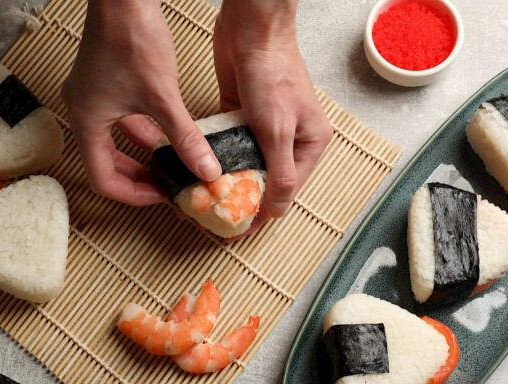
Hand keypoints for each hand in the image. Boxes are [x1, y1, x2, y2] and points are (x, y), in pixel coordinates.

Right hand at [62, 0, 220, 205]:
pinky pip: (121, 119)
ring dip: (143, 154)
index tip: (161, 195)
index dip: (134, 194)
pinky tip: (167, 135)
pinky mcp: (104, 82)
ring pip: (116, 141)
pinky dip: (143, 132)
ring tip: (172, 165)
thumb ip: (185, 138)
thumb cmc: (131, 37)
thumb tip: (206, 169)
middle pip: (107, 163)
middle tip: (167, 186)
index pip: (103, 179)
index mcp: (86, 122)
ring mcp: (91, 96)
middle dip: (139, 177)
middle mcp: (82, 112)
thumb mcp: (163, 97)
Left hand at [214, 0, 332, 235]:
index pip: (286, 189)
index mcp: (309, 142)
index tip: (238, 230)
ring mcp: (262, 127)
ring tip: (200, 202)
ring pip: (242, 163)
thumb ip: (280, 172)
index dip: (263, 211)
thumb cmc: (274, 73)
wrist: (252, 29)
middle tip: (214, 219)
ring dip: (224, 182)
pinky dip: (214, 158)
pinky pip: (227, 144)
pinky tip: (198, 174)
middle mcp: (288, 137)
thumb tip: (278, 210)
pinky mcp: (239, 115)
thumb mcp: (279, 130)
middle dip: (240, 200)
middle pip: (263, 179)